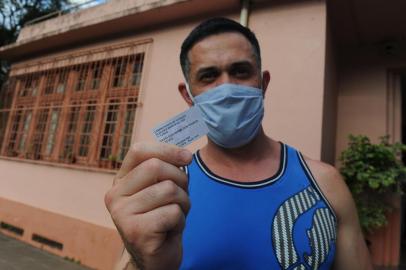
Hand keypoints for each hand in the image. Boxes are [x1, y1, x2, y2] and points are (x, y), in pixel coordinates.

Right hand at [104, 142, 191, 269]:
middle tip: (181, 196)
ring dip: (183, 202)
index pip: (139, 151)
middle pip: (156, 167)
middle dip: (180, 179)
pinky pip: (172, 212)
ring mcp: (122, 214)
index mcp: (121, 181)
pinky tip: (170, 230)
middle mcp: (115, 195)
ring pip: (168, 189)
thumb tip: (184, 154)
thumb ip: (167, 170)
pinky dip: (180, 220)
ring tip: (175, 215)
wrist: (155, 258)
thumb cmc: (162, 219)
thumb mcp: (162, 189)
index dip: (166, 149)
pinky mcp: (136, 231)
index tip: (187, 156)